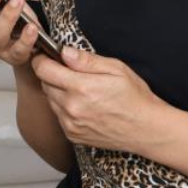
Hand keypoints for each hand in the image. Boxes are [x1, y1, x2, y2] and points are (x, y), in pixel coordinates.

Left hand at [30, 47, 169, 154]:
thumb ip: (86, 60)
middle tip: (70, 72)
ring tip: (80, 90)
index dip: (42, 60)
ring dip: (58, 92)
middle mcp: (71, 108)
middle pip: (44, 84)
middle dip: (52, 75)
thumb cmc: (134, 97)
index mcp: (81, 87)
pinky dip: (64, 108)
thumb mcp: (116, 69)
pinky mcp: (73, 135)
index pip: (44, 70)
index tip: (47, 56)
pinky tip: (83, 105)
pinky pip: (58, 116)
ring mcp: (70, 124)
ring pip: (50, 101)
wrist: (145, 129)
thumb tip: (65, 52)